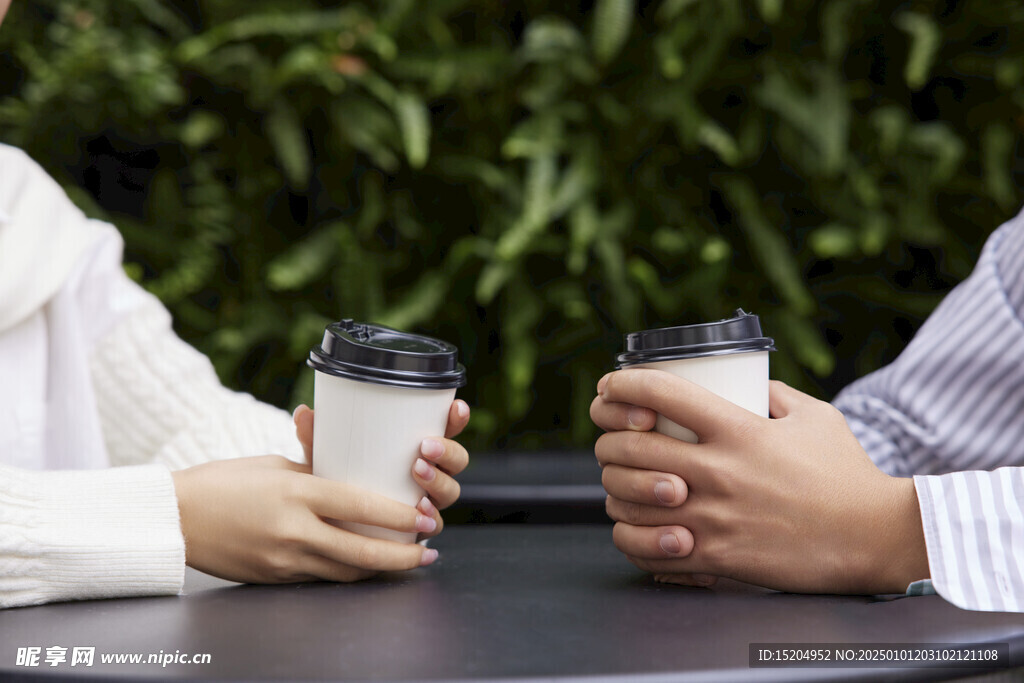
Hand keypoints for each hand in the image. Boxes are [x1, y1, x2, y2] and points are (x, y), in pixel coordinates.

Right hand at [171, 455, 438, 583]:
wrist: (175, 517)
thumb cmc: (223, 482)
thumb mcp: (275, 466)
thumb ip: (316, 474)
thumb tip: (352, 479)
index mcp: (297, 492)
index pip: (360, 507)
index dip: (398, 516)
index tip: (423, 517)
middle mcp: (294, 530)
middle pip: (362, 552)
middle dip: (402, 556)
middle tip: (427, 550)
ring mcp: (284, 560)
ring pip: (346, 573)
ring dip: (380, 570)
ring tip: (407, 561)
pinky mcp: (275, 578)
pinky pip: (322, 578)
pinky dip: (348, 574)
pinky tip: (365, 568)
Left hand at [292, 399, 470, 538]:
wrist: (330, 524)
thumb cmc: (338, 480)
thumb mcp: (328, 457)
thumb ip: (318, 437)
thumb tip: (303, 413)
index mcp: (418, 448)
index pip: (446, 428)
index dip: (456, 418)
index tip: (455, 407)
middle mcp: (430, 473)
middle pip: (457, 461)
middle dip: (447, 451)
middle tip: (425, 448)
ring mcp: (427, 500)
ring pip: (450, 491)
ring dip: (440, 482)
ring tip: (419, 475)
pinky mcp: (418, 528)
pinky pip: (435, 524)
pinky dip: (432, 517)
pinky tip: (422, 512)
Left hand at [593, 369, 929, 593]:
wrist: (874, 538)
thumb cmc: (846, 475)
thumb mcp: (814, 417)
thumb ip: (775, 395)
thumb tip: (748, 382)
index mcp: (738, 430)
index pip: (658, 393)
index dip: (620, 384)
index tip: (608, 386)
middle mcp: (718, 471)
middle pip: (629, 446)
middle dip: (607, 439)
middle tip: (612, 439)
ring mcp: (713, 518)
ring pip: (627, 497)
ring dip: (613, 486)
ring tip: (621, 482)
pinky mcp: (715, 558)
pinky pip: (644, 547)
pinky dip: (628, 534)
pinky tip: (634, 525)